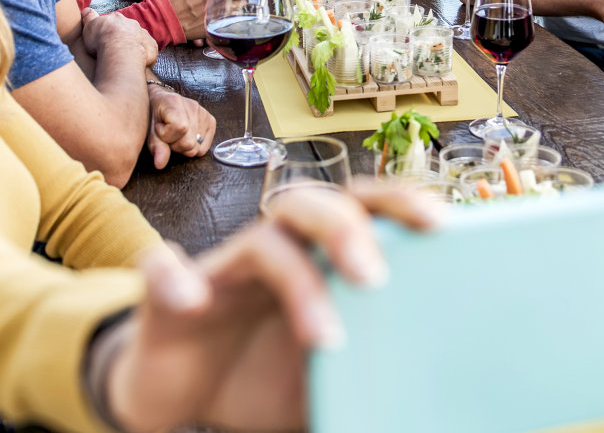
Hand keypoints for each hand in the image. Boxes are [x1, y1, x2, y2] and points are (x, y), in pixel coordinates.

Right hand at [81, 8, 158, 67]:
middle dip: (123, 37)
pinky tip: (137, 63)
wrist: (120, 50)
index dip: (109, 30)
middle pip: (128, 29)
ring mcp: (143, 34)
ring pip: (139, 39)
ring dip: (134, 46)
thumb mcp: (89, 26)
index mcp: (117, 19)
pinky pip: (149, 50)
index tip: (105, 38)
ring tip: (125, 59)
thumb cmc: (102, 39)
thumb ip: (89, 17)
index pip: (113, 22)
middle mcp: (132, 24)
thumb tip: (86, 10)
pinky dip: (144, 55)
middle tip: (115, 50)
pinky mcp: (151, 46)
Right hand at [106, 182, 439, 432]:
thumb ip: (367, 377)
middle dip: (347, 228)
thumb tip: (433, 401)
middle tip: (376, 278)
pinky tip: (190, 298)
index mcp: (316, 260)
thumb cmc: (259, 376)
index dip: (398, 202)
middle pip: (312, 204)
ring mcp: (222, 269)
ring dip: (295, 277)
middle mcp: (274, 250)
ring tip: (324, 334)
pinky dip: (173, 276)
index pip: (360, 208)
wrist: (179, 394)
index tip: (442, 223)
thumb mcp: (323, 382)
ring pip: (260, 238)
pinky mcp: (167, 294)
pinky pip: (161, 268)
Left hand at [145, 88, 217, 167]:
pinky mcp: (210, 121)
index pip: (180, 128)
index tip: (159, 128)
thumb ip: (156, 145)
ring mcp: (204, 114)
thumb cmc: (152, 113)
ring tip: (176, 135)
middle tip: (167, 135)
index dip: (166, 136)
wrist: (161, 100)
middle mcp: (193, 106)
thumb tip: (160, 164)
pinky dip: (194, 147)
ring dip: (184, 147)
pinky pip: (204, 148)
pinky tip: (185, 137)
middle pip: (190, 143)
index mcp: (175, 102)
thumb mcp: (148, 128)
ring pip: (197, 148)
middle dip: (175, 145)